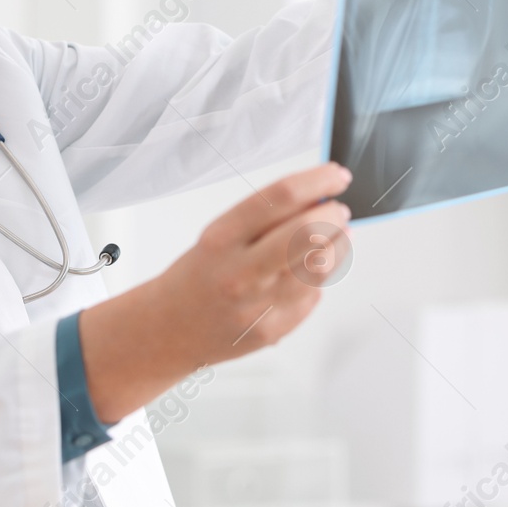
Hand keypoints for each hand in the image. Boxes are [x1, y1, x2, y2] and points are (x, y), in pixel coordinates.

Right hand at [79, 162, 352, 423]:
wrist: (169, 331)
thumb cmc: (196, 277)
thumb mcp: (217, 236)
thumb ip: (264, 218)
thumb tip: (317, 197)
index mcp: (221, 239)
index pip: (281, 197)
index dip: (318, 180)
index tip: (337, 175)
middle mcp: (239, 272)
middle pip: (308, 233)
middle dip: (334, 215)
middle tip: (338, 210)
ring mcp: (258, 306)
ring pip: (320, 266)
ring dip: (337, 245)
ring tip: (331, 237)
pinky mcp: (273, 330)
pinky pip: (314, 295)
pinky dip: (319, 277)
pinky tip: (307, 271)